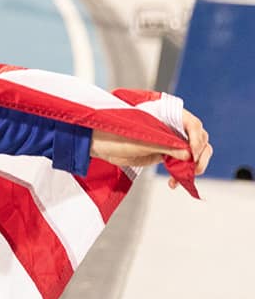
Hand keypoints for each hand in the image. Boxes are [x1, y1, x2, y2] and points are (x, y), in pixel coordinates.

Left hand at [90, 110, 211, 187]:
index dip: (196, 139)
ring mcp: (169, 141)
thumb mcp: (142, 140)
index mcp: (167, 116)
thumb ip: (166, 146)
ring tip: (184, 178)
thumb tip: (188, 155)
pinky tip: (174, 183)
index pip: (193, 124)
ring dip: (194, 166)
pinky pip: (181, 163)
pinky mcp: (164, 153)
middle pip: (199, 139)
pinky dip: (181, 173)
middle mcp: (172, 127)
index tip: (191, 153)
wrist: (98, 143)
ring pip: (193, 153)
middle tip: (194, 169)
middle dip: (200, 155)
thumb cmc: (115, 134)